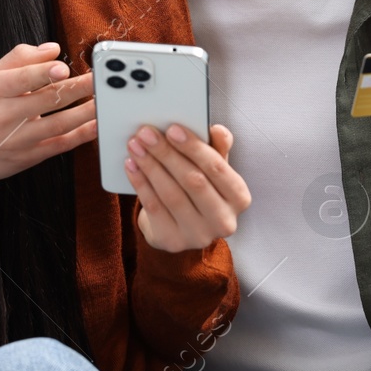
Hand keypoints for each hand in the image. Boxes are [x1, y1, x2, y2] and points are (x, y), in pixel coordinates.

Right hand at [0, 42, 97, 180]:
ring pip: (58, 124)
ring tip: (104, 99)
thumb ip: (20, 59)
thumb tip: (54, 50)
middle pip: (46, 100)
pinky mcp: (29, 157)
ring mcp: (18, 138)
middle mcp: (5, 114)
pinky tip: (97, 124)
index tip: (63, 67)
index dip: (43, 73)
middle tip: (98, 79)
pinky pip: (60, 145)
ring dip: (86, 111)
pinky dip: (82, 135)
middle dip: (76, 88)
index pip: (21, 79)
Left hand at [125, 124, 250, 251]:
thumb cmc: (200, 190)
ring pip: (171, 195)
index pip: (217, 168)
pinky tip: (131, 165)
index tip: (172, 129)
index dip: (194, 147)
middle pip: (193, 181)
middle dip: (167, 153)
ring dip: (150, 166)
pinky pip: (154, 208)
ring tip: (135, 145)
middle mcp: (223, 220)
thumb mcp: (212, 169)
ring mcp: (198, 235)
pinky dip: (140, 183)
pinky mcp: (173, 241)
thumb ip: (217, 148)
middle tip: (146, 133)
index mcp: (239, 197)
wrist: (180, 225)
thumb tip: (218, 130)